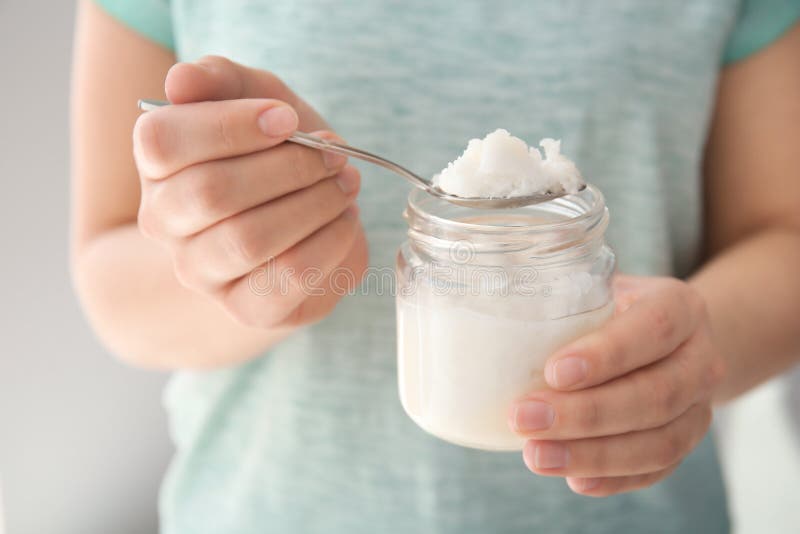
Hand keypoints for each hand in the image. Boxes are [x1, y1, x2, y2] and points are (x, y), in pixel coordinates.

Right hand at [134, 56, 366, 327]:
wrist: (305, 214)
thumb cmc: (274, 151)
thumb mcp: (253, 97)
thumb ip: (219, 79)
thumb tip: (182, 80)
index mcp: (157, 165)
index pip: (163, 141)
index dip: (230, 124)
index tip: (287, 118)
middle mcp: (165, 223)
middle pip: (211, 192)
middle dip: (288, 167)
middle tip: (334, 155)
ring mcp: (202, 272)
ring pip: (250, 239)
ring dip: (314, 203)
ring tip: (345, 184)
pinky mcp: (248, 308)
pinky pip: (287, 278)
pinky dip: (330, 242)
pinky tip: (345, 221)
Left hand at [509, 275, 725, 495]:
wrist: (666, 337)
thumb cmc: (613, 304)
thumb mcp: (597, 283)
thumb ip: (559, 284)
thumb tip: (488, 281)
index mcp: (680, 307)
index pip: (653, 328)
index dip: (607, 354)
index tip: (553, 372)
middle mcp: (700, 358)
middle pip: (656, 394)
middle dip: (586, 414)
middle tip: (523, 418)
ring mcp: (698, 406)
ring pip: (659, 442)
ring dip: (594, 455)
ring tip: (536, 456)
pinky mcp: (685, 441)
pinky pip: (656, 470)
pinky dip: (613, 478)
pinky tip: (574, 480)